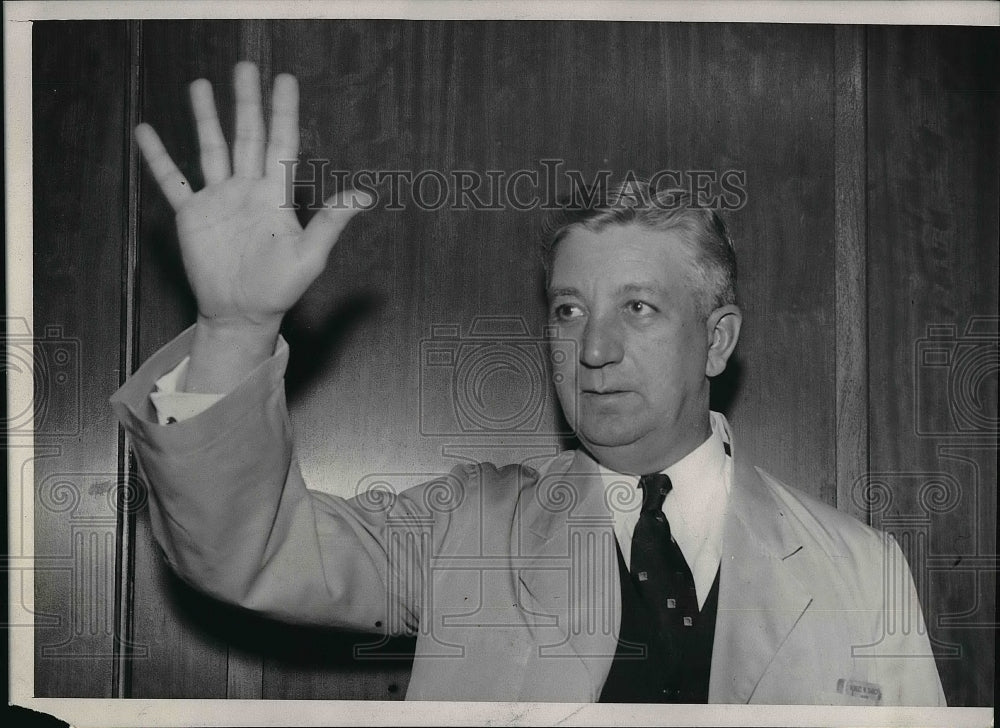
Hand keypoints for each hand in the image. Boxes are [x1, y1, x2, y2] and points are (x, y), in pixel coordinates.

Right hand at [136, 62, 369, 390]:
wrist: (242, 314)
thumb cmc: (280, 288)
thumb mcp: (310, 256)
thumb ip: (331, 222)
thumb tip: (366, 196)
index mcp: (276, 195)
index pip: (281, 144)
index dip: (283, 112)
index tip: (284, 80)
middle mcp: (248, 190)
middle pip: (247, 136)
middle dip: (246, 101)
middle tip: (245, 67)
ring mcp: (218, 200)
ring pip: (212, 148)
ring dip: (206, 117)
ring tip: (200, 84)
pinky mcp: (192, 216)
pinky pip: (173, 181)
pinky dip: (159, 158)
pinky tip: (146, 132)